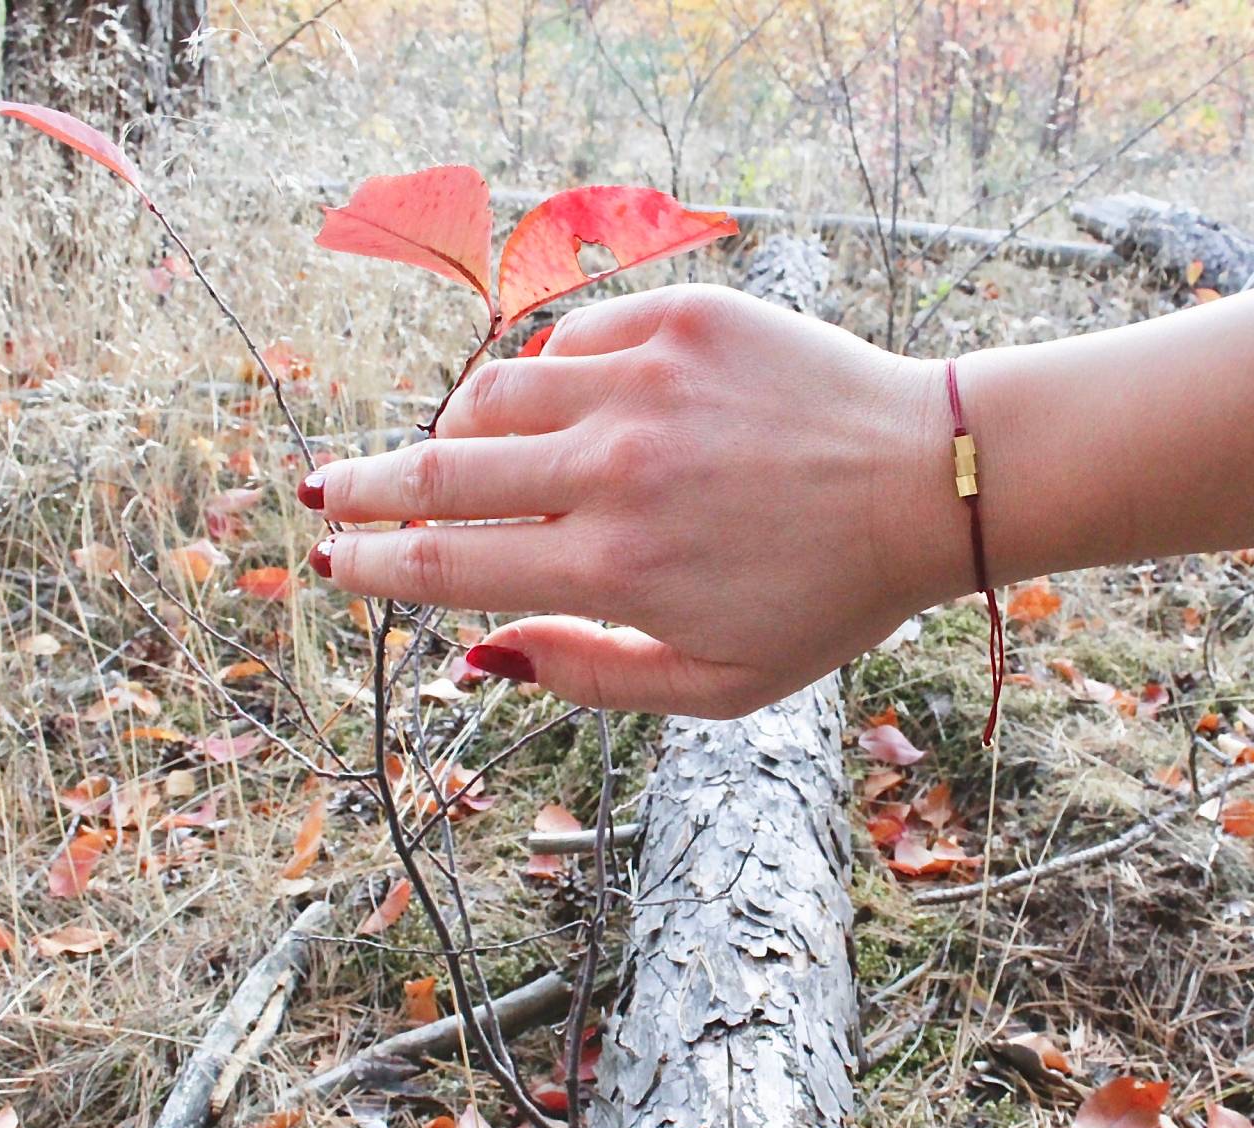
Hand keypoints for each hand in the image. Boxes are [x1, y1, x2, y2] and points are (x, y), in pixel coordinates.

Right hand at [299, 284, 965, 717]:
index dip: (373, 566)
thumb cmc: (829, 595)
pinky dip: (543, 379)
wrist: (928, 480)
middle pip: (439, 474)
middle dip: (365, 489)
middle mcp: (612, 468)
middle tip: (326, 493)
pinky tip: (555, 409)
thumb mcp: (717, 682)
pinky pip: (566, 342)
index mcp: (614, 569)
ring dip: (451, 432)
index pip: (446, 563)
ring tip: (447, 454)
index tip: (332, 561)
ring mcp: (642, 380)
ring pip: (490, 397)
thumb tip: (478, 658)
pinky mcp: (677, 317)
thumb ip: (588, 674)